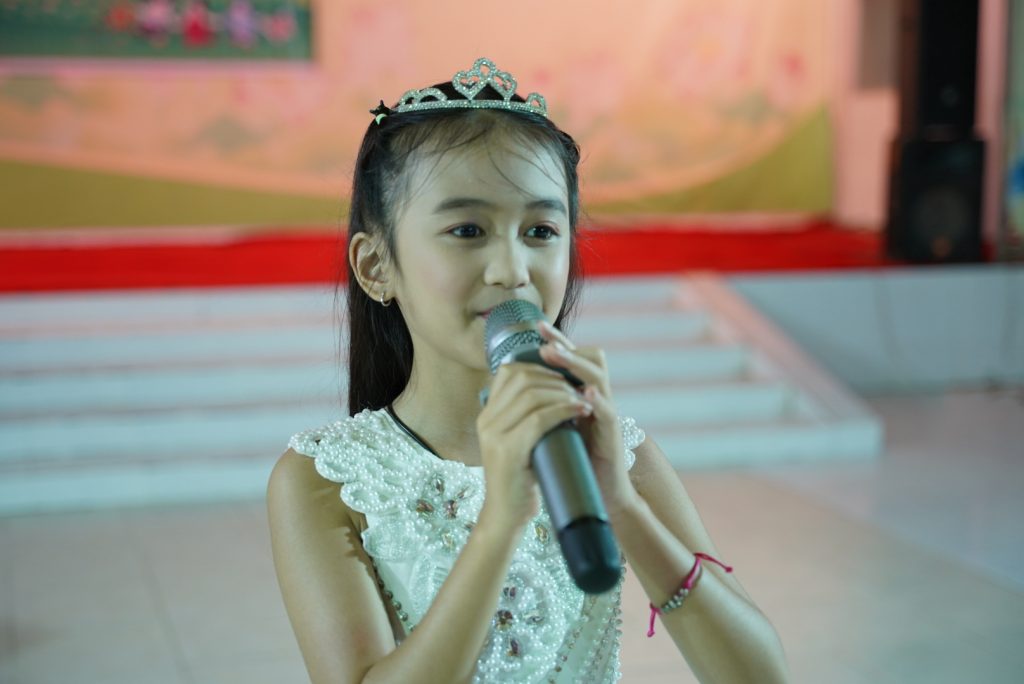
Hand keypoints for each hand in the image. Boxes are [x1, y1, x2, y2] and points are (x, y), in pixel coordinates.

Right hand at [476, 360, 593, 534]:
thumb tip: (551, 389)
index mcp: (487, 415)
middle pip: (522, 378)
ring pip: (532, 395)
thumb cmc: (520, 479)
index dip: (540, 367)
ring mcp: (494, 435)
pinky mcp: (508, 450)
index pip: (510, 371)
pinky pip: (539, 418)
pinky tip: (582, 412)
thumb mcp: (518, 441)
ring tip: (584, 401)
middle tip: (578, 389)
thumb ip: (525, 417)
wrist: (507, 517)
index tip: (564, 379)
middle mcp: (486, 420)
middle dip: (555, 378)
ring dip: (564, 393)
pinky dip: (564, 410)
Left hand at [536, 321, 638, 516]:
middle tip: (544, 339)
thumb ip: (542, 408)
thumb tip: (512, 391)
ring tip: (556, 355)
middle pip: (591, 359)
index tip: (537, 326)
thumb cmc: (573, 461)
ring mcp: (606, 415)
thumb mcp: (553, 428)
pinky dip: (597, 401)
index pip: (573, 359)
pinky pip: (608, 412)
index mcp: (581, 395)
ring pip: (598, 379)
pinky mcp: (612, 436)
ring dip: (576, 365)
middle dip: (567, 347)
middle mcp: (597, 399)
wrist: (598, 494)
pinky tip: (584, 395)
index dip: (558, 341)